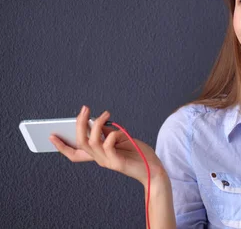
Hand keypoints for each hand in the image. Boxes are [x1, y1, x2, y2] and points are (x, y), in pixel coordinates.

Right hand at [49, 105, 166, 187]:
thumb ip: (108, 133)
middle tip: (85, 109)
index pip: (74, 154)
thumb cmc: (138, 154)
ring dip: (97, 125)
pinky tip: (118, 131)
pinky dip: (111, 135)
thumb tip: (97, 122)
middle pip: (80, 143)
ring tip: (106, 114)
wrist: (154, 169)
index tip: (50, 135)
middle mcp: (99, 159)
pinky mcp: (117, 162)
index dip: (61, 146)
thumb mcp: (120, 140)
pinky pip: (108, 146)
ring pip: (91, 142)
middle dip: (79, 124)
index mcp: (98, 155)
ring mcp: (107, 161)